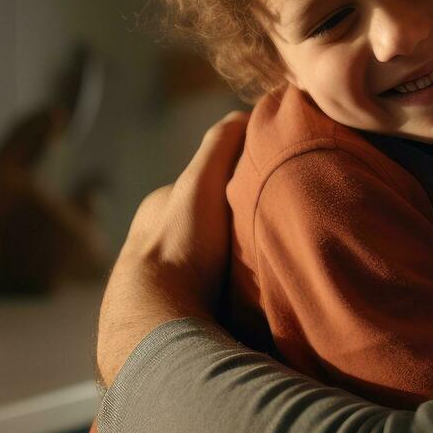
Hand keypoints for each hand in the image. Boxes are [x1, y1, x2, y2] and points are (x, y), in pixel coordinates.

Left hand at [95, 112, 248, 386]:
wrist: (158, 320)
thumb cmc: (178, 244)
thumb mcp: (201, 180)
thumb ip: (222, 143)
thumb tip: (249, 112)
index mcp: (160, 208)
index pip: (206, 185)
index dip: (237, 183)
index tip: (268, 188)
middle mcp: (157, 243)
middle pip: (211, 225)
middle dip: (236, 228)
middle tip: (275, 231)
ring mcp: (166, 283)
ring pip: (212, 263)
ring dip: (236, 266)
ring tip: (271, 269)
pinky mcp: (175, 318)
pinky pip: (211, 298)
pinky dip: (230, 296)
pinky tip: (253, 300)